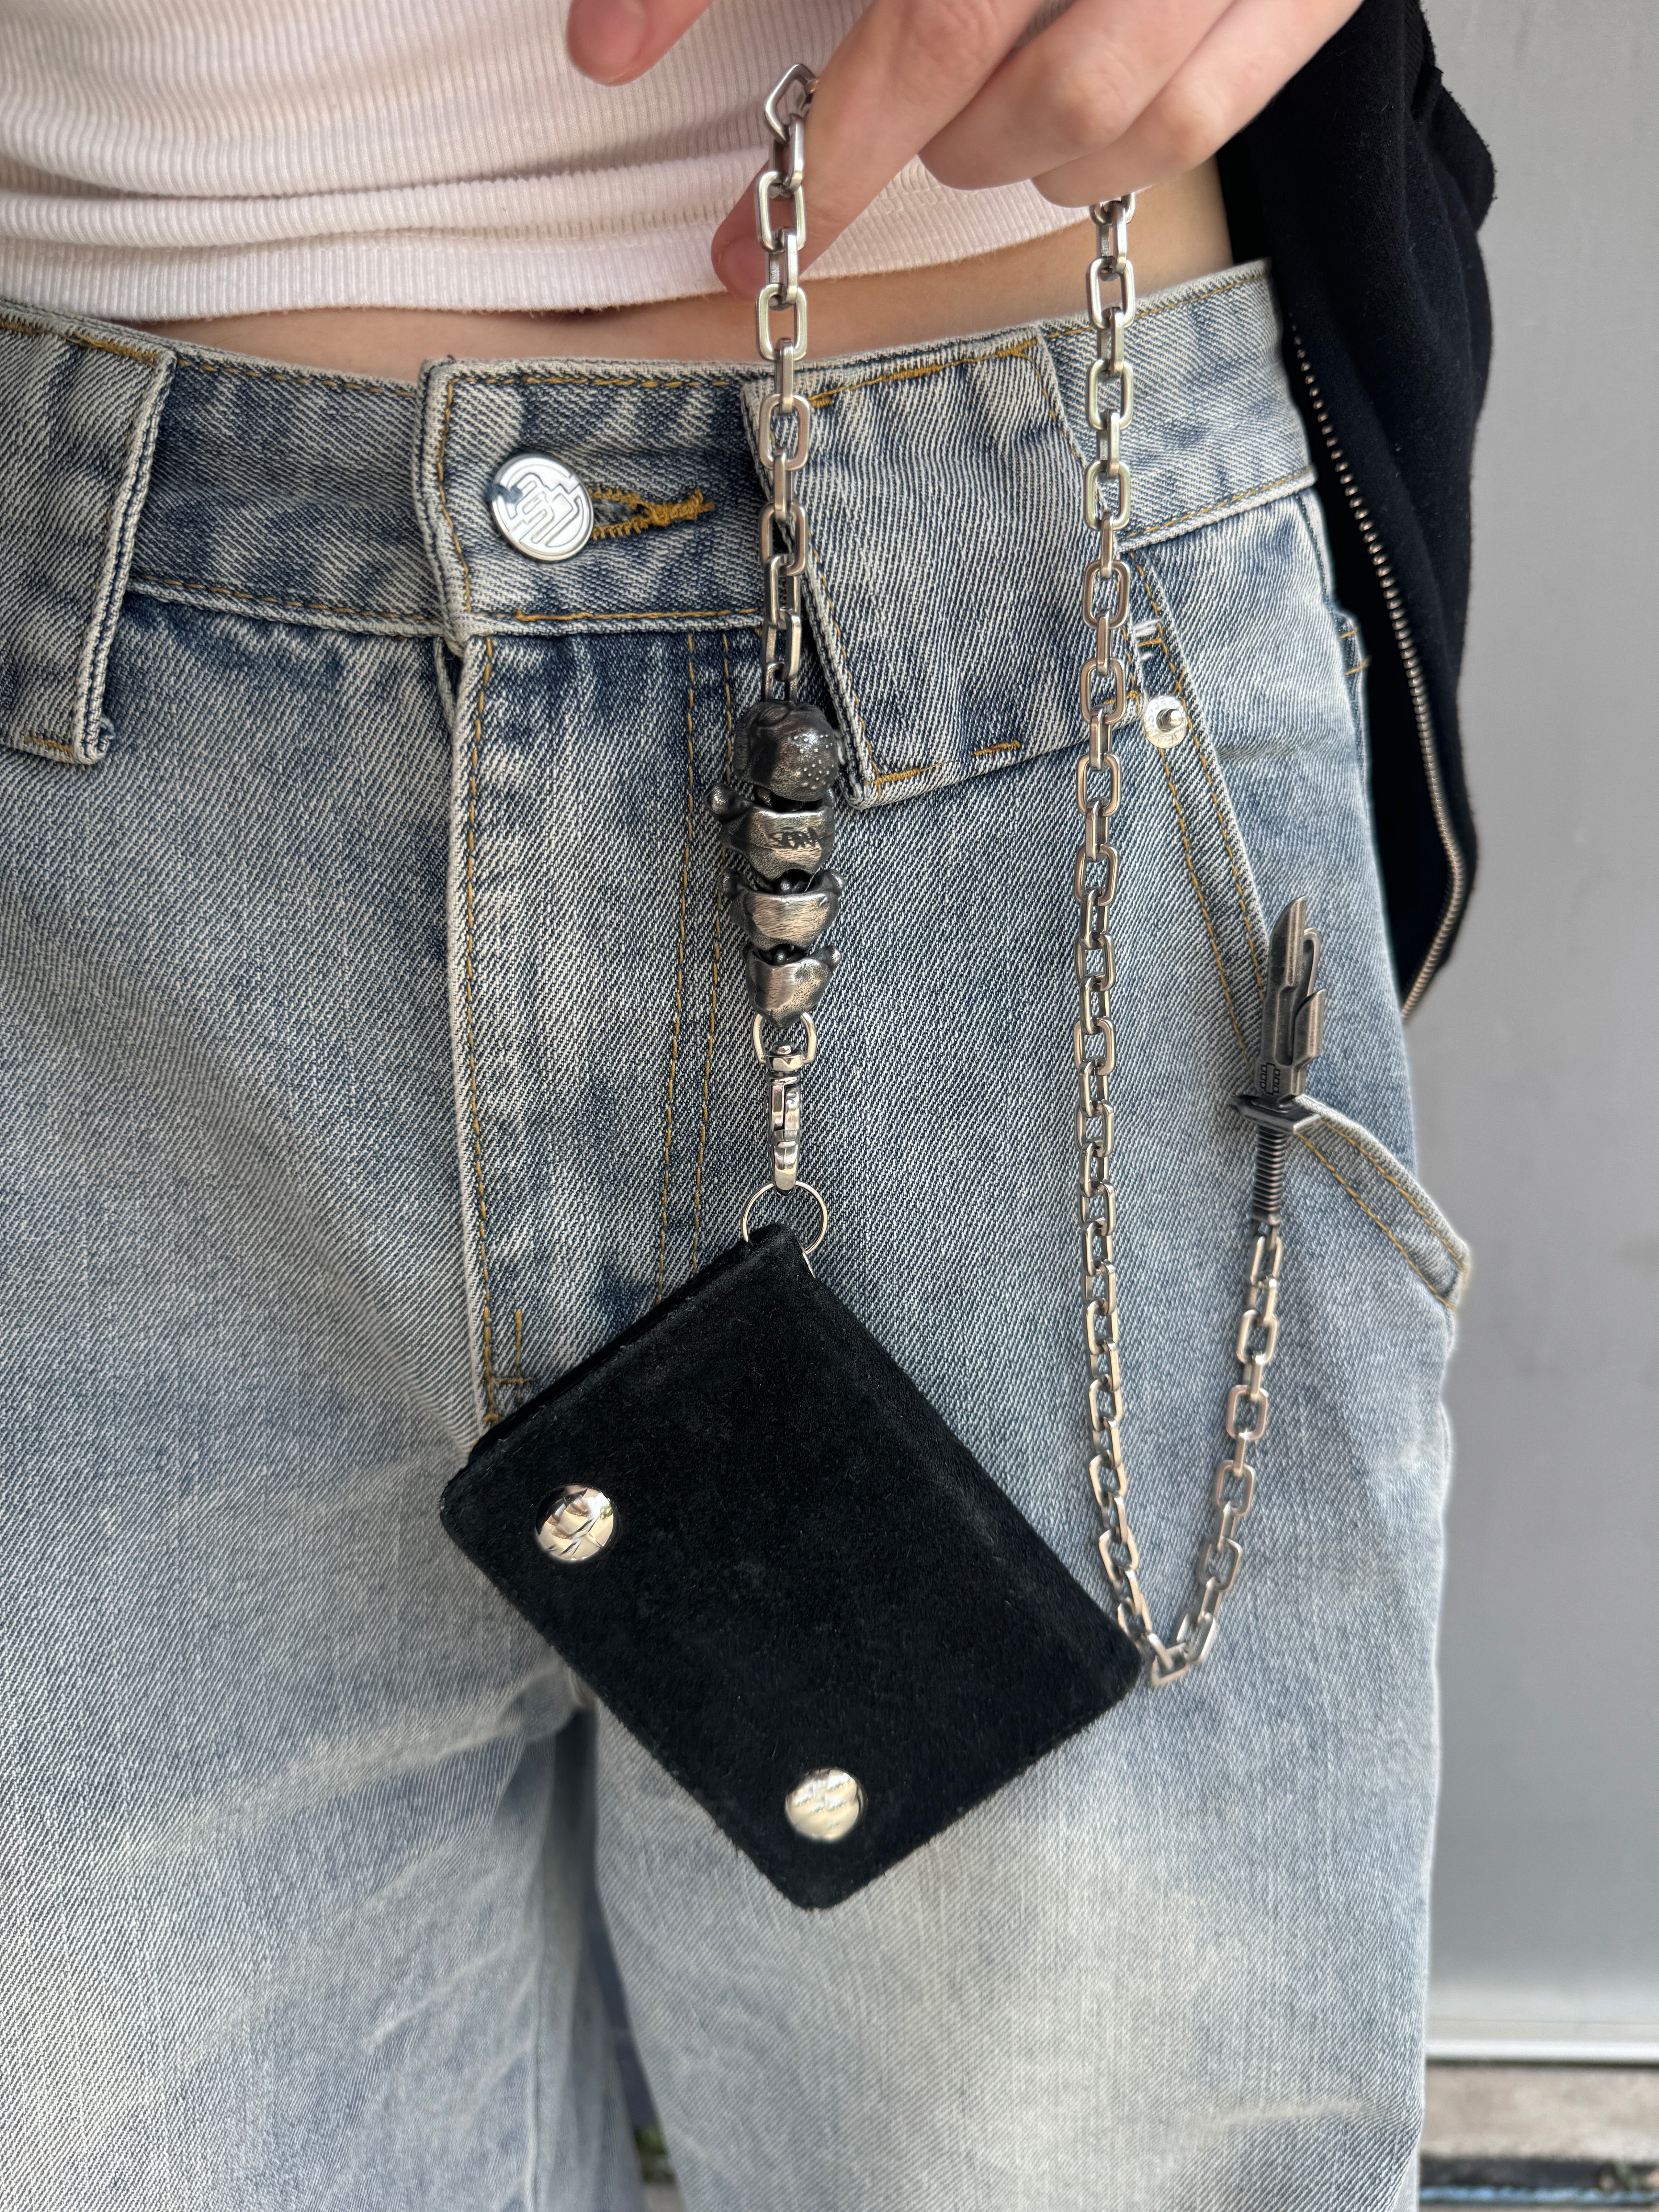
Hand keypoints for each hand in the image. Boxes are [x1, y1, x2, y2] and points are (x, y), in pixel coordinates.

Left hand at [566, 0, 1359, 292]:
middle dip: (880, 142)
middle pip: (965, 47)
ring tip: (961, 134)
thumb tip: (599, 45)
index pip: (904, 13)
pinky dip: (1115, 158)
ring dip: (999, 152)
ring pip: (1092, 109)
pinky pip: (1197, 118)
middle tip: (838, 160)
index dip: (774, 106)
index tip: (693, 199)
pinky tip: (1063, 146)